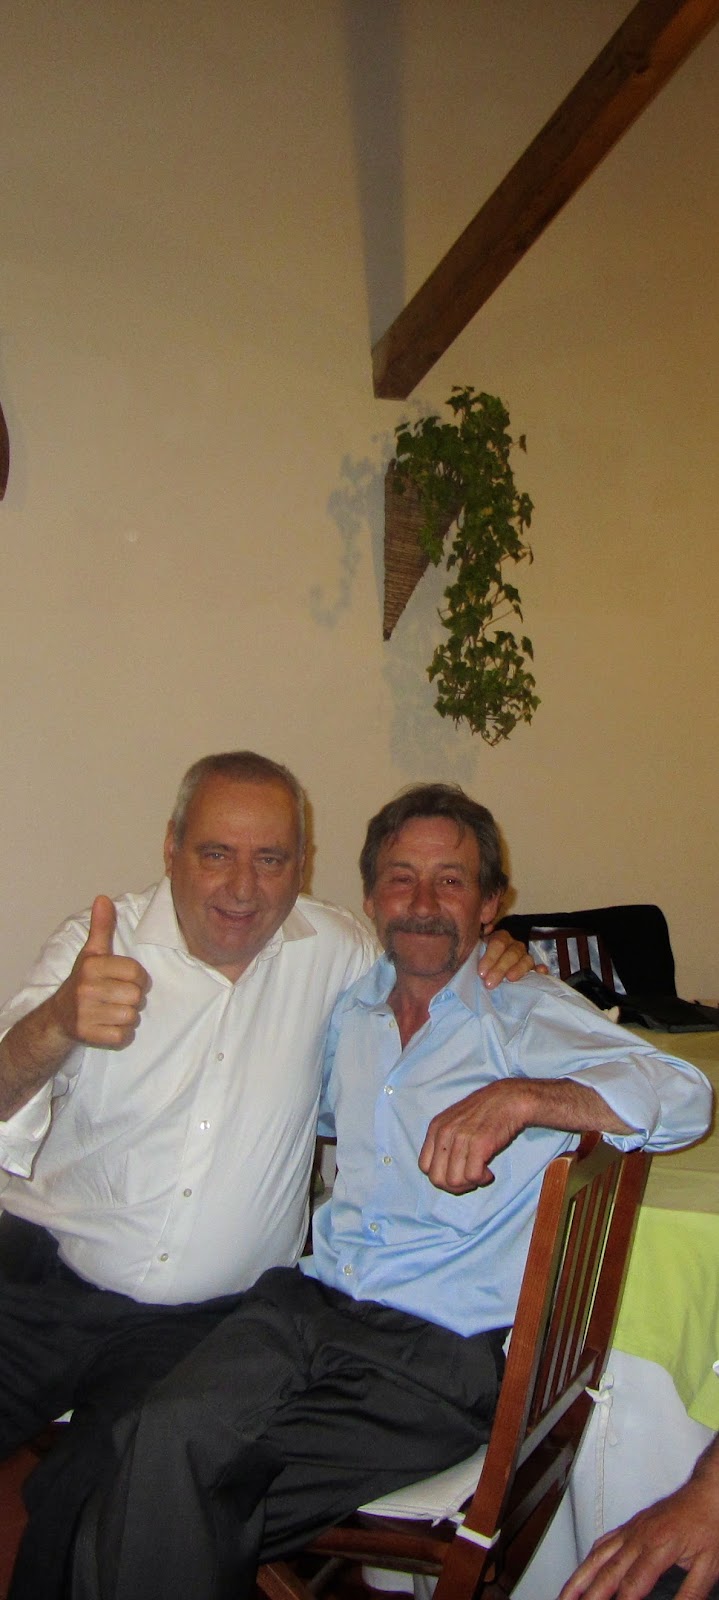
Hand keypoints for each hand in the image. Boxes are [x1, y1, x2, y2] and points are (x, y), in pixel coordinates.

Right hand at [51, 896, 149, 1049]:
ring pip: (131, 1017)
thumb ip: (102, 927)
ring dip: (127, 1017)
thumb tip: (103, 898)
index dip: (138, 979)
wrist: (59, 1015)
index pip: (137, 973)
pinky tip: (108, 1025)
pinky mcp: (88, 1035)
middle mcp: (86, 988)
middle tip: (118, 997)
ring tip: (112, 1011)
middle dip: (132, 999)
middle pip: (136, 997)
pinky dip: (120, 1034)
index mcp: (92, 965)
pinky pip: (122, 1037)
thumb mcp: (91, 953)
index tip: (127, 981)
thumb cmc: (83, 980)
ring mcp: (85, 1013)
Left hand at [419, 1079, 530, 1192]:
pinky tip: (489, 1171)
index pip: (424, 1166)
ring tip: (482, 1173)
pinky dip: (481, 1179)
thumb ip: (444, 1142)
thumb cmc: (485, 1113)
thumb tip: (442, 1172)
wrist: (509, 1099)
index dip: (440, 1176)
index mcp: (435, 1128)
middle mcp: (444, 1133)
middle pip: (437, 1179)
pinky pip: (472, 1177)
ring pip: (454, 1181)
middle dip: (454, 1186)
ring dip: (469, 1183)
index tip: (457, 1174)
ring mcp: (461, 1138)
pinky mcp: (479, 1144)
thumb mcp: (454, 1121)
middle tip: (470, 1179)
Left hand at [479, 928, 546, 989]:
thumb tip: (477, 939)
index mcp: (500, 938)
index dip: (490, 957)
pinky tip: (541, 972)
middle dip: (500, 968)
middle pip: (511, 953)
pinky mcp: (533, 969)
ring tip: (510, 979)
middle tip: (489, 983)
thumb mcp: (477, 952)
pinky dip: (541, 970)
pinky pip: (539, 968)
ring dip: (519, 969)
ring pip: (526, 959)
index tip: (481, 973)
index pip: (498, 943)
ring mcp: (525, 956)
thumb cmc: (483, 962)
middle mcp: (514, 945)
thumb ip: (475, 947)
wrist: (492, 969)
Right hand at [558, 1476, 718, 1599]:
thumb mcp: (708, 1566)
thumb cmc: (710, 1523)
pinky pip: (603, 1542)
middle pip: (606, 1572)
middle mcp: (639, 1536)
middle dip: (588, 1596)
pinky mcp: (631, 1525)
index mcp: (658, 1546)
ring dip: (578, 1578)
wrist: (708, 1492)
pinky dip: (589, 1558)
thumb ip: (690, 1593)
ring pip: (597, 1556)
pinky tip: (584, 1570)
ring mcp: (632, 1529)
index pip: (632, 1585)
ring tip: (565, 1597)